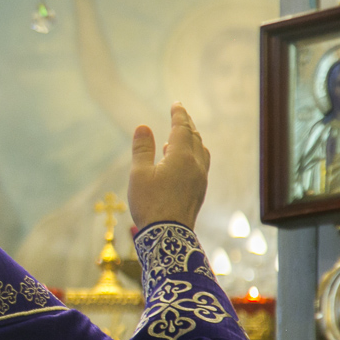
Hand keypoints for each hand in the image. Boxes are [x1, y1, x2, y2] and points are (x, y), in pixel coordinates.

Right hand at [128, 103, 210, 229]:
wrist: (168, 236)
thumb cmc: (149, 203)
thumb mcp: (139, 174)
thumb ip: (142, 149)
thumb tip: (143, 126)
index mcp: (181, 157)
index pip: (182, 128)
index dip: (179, 114)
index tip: (176, 103)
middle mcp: (195, 165)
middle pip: (194, 137)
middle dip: (187, 124)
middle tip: (180, 115)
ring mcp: (200, 179)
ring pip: (200, 151)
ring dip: (192, 139)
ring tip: (181, 137)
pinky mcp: (199, 191)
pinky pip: (200, 164)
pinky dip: (193, 154)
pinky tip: (181, 162)